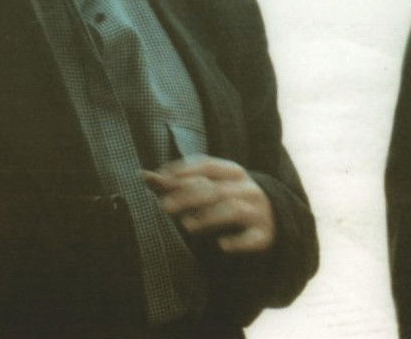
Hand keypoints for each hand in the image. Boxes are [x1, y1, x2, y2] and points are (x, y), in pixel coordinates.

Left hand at [142, 156, 274, 252]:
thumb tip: (143, 174)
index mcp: (233, 172)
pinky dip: (238, 242)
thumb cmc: (226, 199)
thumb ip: (176, 183)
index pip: (208, 166)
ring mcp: (258, 211)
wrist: (268, 219)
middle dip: (190, 197)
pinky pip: (252, 238)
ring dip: (210, 217)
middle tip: (165, 207)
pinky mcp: (263, 235)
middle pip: (217, 189)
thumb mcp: (208, 186)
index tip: (162, 180)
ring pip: (234, 210)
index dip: (185, 171)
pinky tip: (222, 245)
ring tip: (186, 226)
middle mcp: (248, 188)